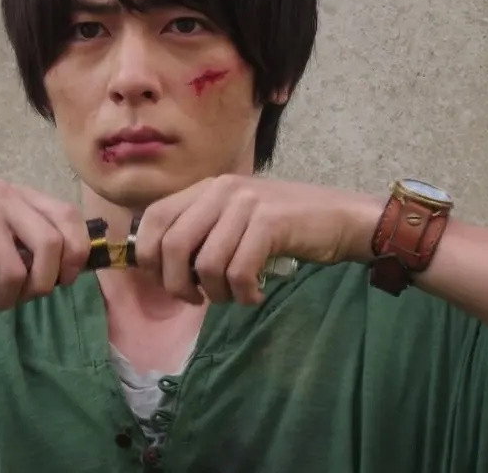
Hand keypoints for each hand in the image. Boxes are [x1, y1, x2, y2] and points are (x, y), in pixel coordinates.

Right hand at [0, 179, 90, 309]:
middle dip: (41, 285)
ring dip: (3, 300)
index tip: (62, 281)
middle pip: (51, 244)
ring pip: (16, 270)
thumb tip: (73, 271)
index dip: (76, 254)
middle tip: (19, 299)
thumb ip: (30, 248)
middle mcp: (1, 194)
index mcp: (17, 195)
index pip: (69, 216)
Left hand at [133, 175, 382, 304]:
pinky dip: (243, 293)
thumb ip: (198, 233)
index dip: (147, 255)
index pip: (153, 217)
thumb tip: (156, 267)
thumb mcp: (232, 220)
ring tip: (231, 296)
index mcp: (206, 188)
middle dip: (176, 283)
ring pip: (206, 263)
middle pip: (172, 244)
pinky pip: (239, 271)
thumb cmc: (283, 226)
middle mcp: (221, 190)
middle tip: (196, 299)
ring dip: (216, 293)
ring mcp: (246, 204)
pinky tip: (254, 295)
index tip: (163, 280)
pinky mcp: (271, 223)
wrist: (340, 217)